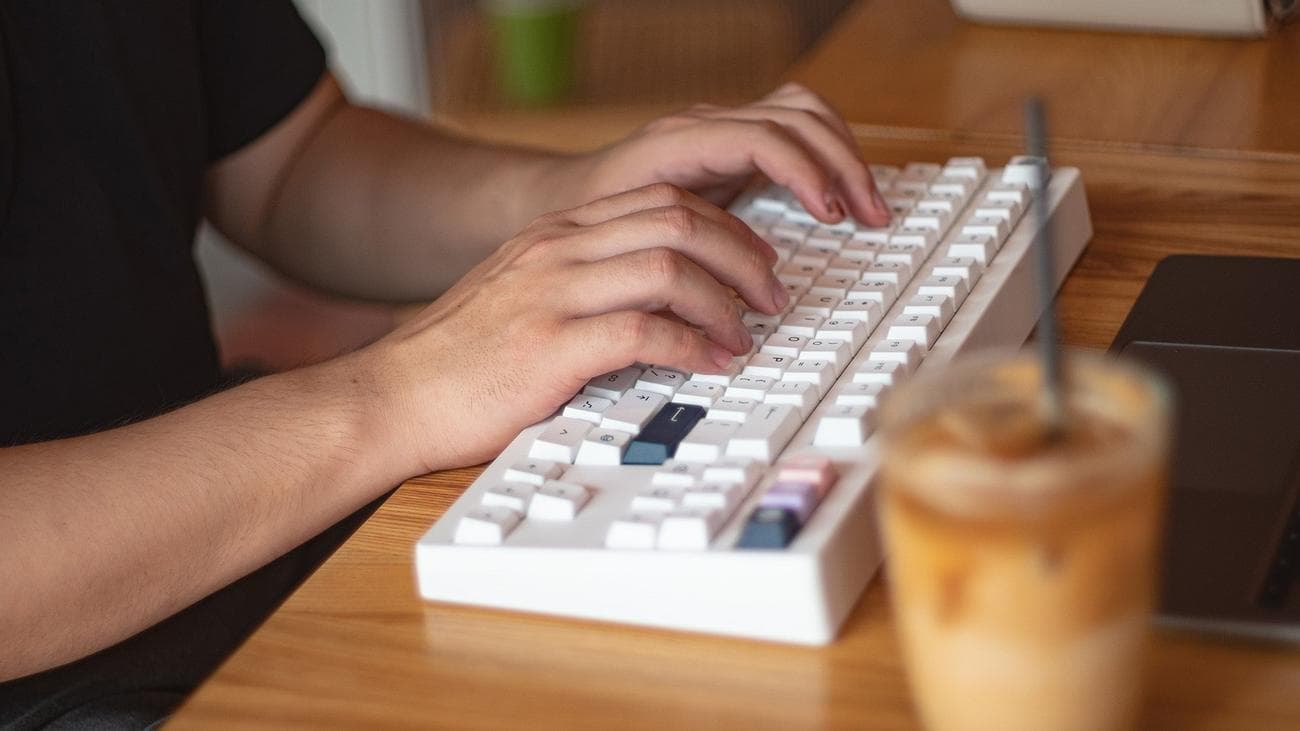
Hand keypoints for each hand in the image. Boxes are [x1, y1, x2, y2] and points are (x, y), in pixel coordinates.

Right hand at [362, 183, 786, 473]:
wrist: (395, 395)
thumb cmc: (459, 358)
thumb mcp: (522, 292)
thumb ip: (581, 279)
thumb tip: (655, 293)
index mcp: (555, 233)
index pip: (661, 201)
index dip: (724, 227)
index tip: (753, 260)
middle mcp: (558, 249)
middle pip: (679, 221)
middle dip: (742, 256)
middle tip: (771, 295)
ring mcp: (553, 293)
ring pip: (671, 267)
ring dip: (726, 301)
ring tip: (747, 333)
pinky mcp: (550, 346)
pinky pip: (644, 330)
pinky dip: (692, 346)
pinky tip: (710, 363)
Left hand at [562, 83, 889, 227]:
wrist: (562, 199)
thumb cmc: (588, 223)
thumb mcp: (623, 240)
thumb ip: (671, 259)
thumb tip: (717, 305)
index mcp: (680, 142)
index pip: (762, 137)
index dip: (803, 172)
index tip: (829, 214)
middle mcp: (706, 125)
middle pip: (797, 116)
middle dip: (842, 164)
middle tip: (869, 216)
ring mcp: (723, 130)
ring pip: (805, 115)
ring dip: (844, 157)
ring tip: (867, 209)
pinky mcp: (735, 146)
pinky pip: (796, 133)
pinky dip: (827, 160)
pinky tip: (838, 201)